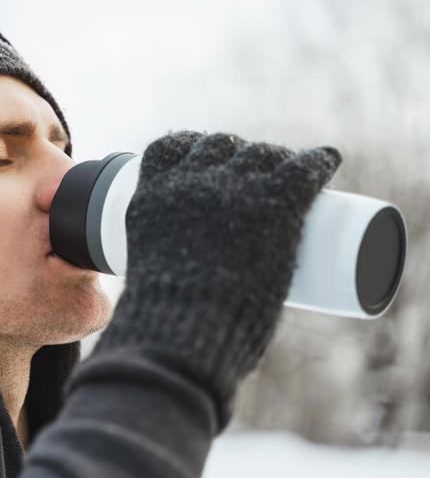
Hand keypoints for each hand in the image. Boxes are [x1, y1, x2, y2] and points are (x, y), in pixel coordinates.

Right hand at [94, 131, 341, 415]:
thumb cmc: (166, 327)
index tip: (202, 154)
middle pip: (218, 145)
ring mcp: (232, 189)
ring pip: (260, 153)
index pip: (166, 148)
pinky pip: (302, 167)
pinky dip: (318, 161)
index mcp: (151, 199)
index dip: (187, 145)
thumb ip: (172, 285)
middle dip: (235, 151)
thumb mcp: (151, 287)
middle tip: (254, 169)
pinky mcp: (274, 202)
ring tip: (289, 168)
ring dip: (274, 155)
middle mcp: (189, 183)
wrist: (184, 332)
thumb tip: (195, 310)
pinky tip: (327, 161)